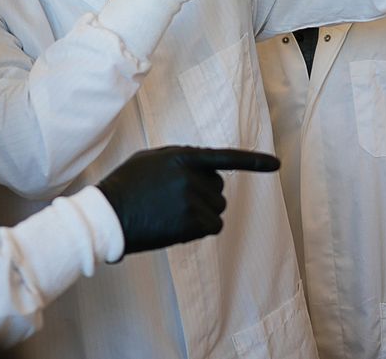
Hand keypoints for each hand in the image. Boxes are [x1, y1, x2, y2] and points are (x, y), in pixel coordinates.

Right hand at [97, 145, 279, 254]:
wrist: (108, 216)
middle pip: (219, 188)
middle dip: (205, 193)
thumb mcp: (151, 159)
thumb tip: (205, 167)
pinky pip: (212, 226)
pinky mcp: (191, 224)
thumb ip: (180, 159)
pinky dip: (200, 228)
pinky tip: (176, 226)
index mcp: (182, 157)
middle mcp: (191, 177)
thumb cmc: (127, 185)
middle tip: (174, 199)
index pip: (225, 157)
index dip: (254, 161)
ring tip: (172, 213)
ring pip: (218, 208)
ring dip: (202, 212)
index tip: (276, 164)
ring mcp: (192, 200)